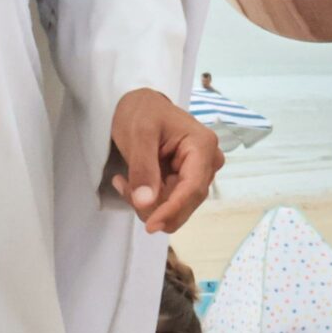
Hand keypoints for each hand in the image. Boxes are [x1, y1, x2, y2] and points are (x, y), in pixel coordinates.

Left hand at [108, 88, 222, 233]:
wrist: (140, 106)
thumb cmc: (142, 112)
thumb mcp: (139, 134)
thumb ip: (143, 168)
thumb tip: (146, 204)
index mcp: (203, 146)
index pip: (193, 188)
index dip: (173, 210)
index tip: (151, 226)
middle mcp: (208, 162)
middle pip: (186, 202)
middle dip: (155, 205)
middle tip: (124, 188)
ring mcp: (198, 173)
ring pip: (176, 207)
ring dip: (147, 202)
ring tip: (123, 181)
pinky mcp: (186, 181)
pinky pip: (168, 203)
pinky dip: (146, 199)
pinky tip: (128, 183)